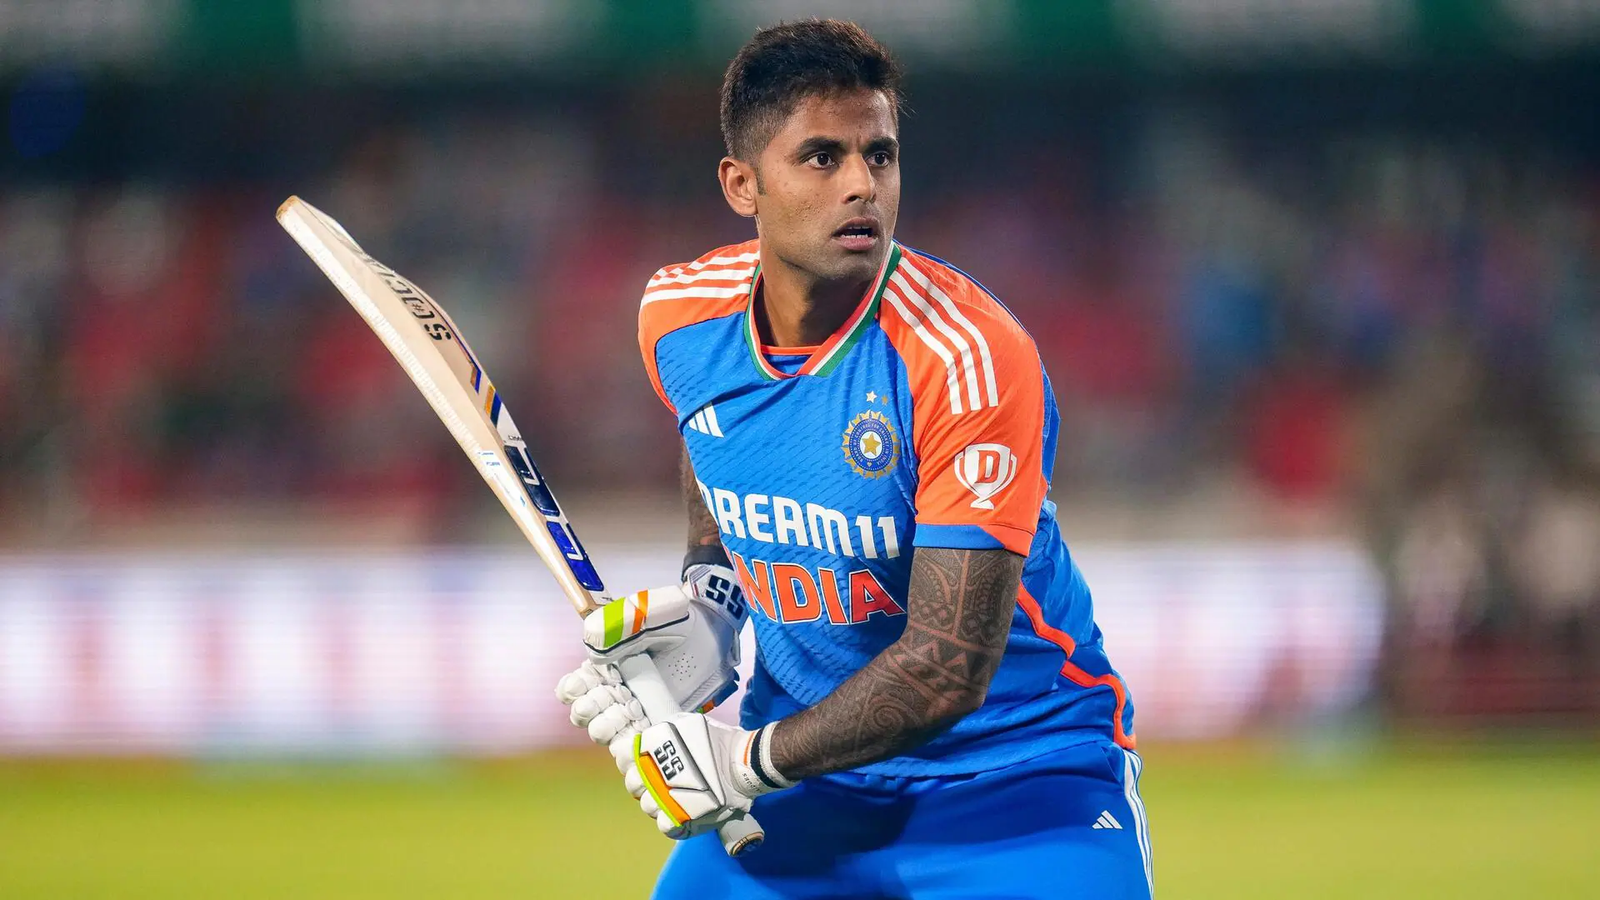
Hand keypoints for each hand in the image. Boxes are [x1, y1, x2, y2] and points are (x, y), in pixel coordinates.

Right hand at [555, 565, 746, 760]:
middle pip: (586, 717)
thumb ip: (615, 624)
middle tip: (623, 706)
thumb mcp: (644, 612)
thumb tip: (590, 642)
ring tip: (636, 728)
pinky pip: (635, 753)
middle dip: (598, 716)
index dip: (576, 692)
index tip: (597, 686)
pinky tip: (644, 756)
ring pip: (608, 738)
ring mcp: (634, 711)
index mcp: (602, 665)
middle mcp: (613, 690)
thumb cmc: (676, 619)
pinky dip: (634, 760)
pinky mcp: (656, 728)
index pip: (572, 689)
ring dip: (616, 738)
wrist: (715, 634)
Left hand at [625, 714, 790, 838]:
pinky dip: (670, 821)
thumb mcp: (687, 724)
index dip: (631, 760)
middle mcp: (654, 773)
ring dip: (658, 802)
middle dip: (643, 782)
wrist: (742, 764)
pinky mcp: (680, 818)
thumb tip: (645, 740)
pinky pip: (664, 825)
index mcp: (654, 747)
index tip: (644, 762)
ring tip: (675, 796)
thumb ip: (665, 733)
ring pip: (647, 806)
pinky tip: (679, 812)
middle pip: (633, 784)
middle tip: (662, 780)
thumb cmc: (718, 741)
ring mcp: (665, 798)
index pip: (624, 756)